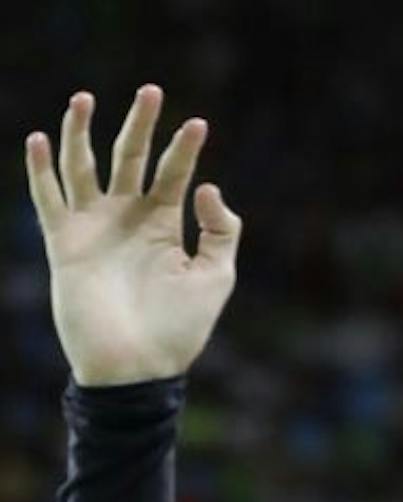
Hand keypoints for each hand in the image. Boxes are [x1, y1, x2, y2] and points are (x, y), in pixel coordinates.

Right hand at [26, 86, 240, 386]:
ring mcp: (95, 228)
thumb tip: (207, 185)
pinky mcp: (65, 243)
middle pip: (130, 159)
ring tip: (86, 98)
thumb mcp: (216, 278)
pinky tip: (40, 139)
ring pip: (83, 168)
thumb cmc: (180, 329)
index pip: (174, 174)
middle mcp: (128, 219)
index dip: (184, 149)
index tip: (198, 123)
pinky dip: (41, 170)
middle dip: (140, 125)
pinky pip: (47, 199)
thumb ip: (221, 231)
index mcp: (166, 226)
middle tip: (152, 91)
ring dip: (82, 133)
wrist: (137, 367)